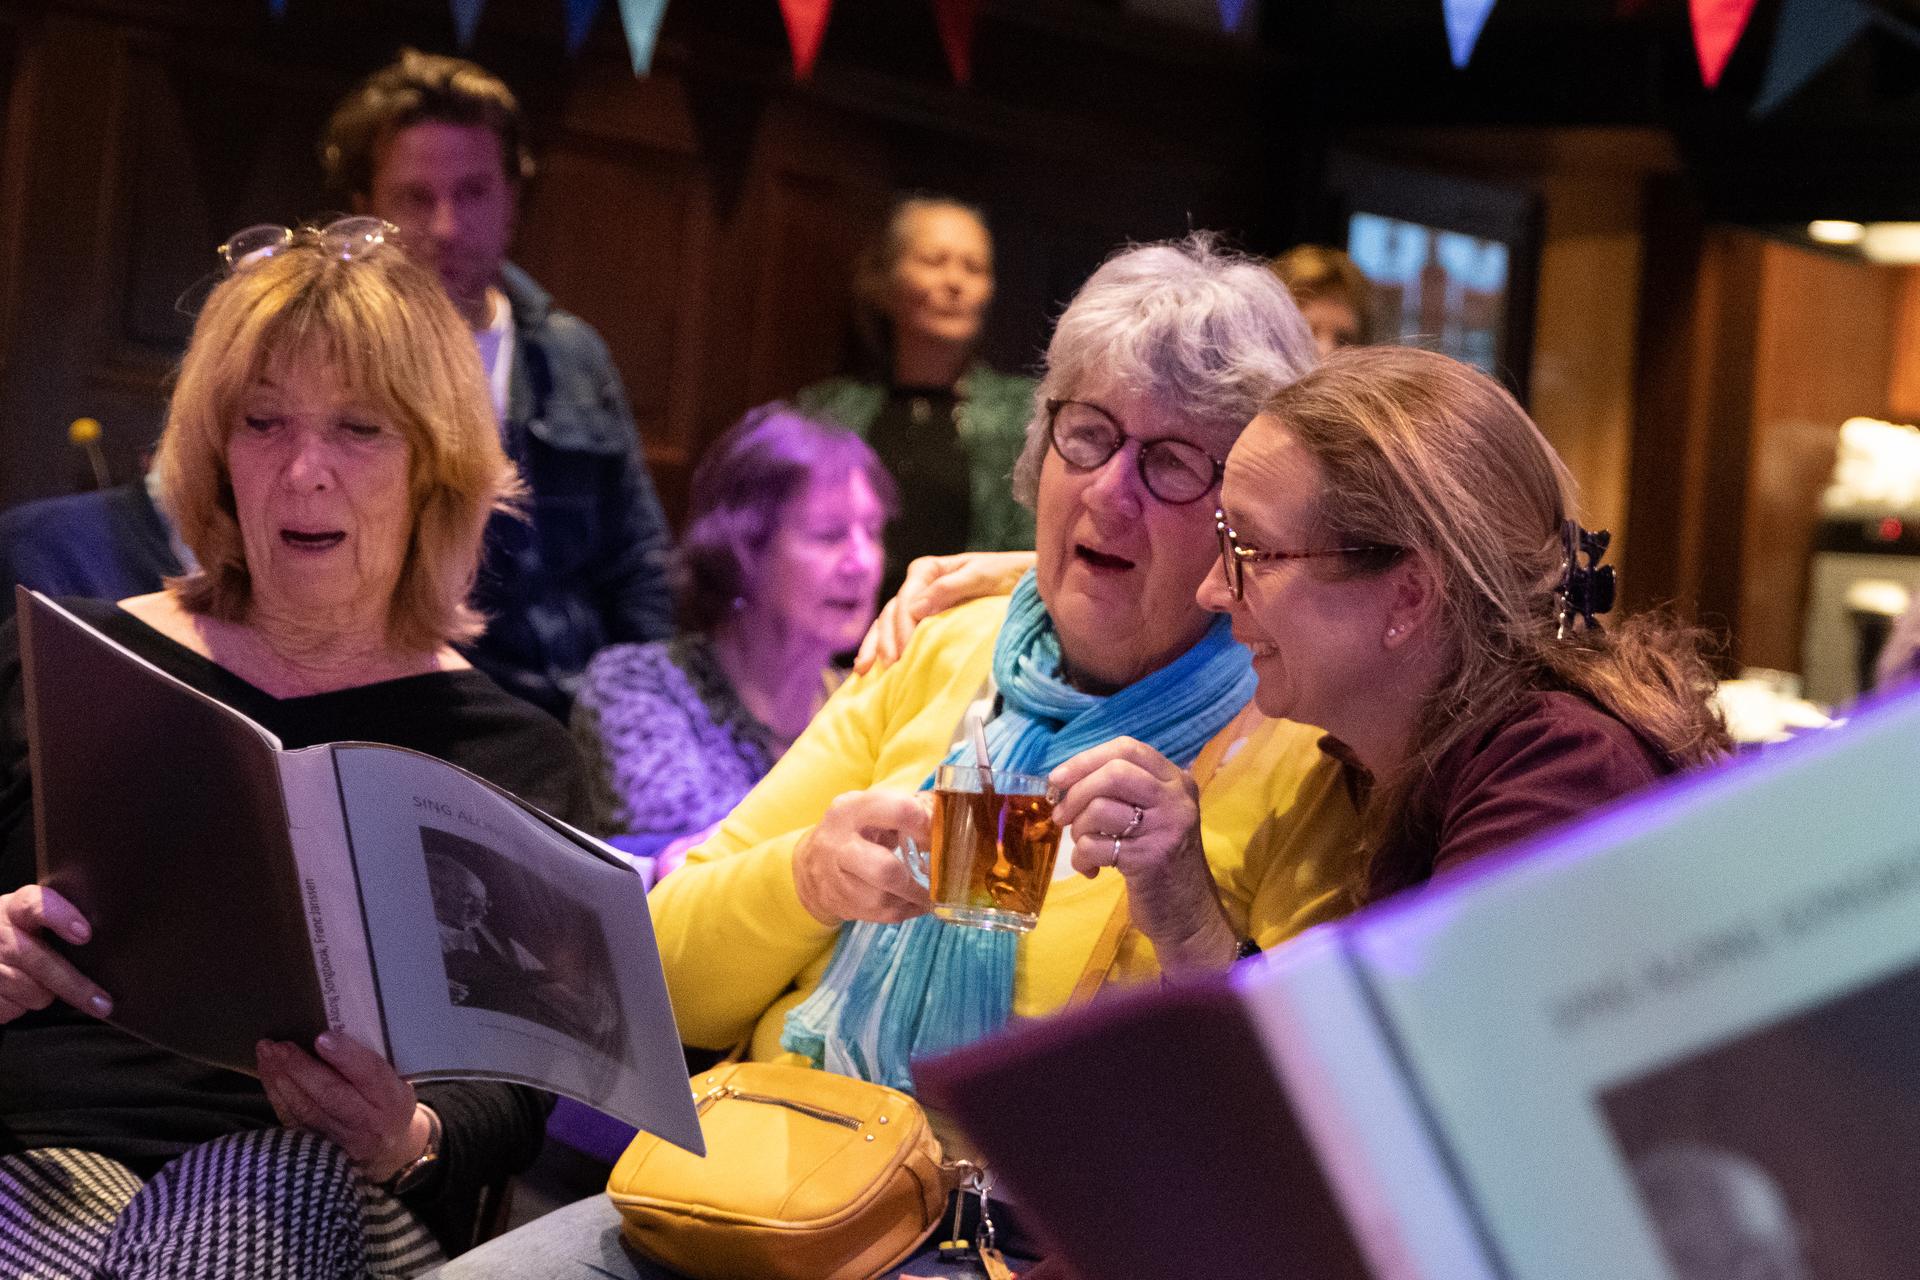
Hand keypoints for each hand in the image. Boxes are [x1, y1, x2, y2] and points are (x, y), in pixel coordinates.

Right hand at [0, 885, 110, 1023]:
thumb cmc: (23, 935)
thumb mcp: (36, 920)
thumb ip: (63, 921)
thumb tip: (114, 944)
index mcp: (15, 908)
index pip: (35, 904)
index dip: (60, 917)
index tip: (86, 935)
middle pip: (38, 960)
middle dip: (75, 985)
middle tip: (103, 1003)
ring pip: (29, 990)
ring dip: (46, 995)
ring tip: (46, 986)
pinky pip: (12, 1008)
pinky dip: (22, 1006)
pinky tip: (21, 994)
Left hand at [257, 1032, 425, 1183]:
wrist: (391, 1149)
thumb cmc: (389, 1102)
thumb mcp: (396, 1081)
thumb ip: (370, 1063)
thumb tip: (335, 1029)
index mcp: (393, 1100)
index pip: (371, 1075)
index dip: (346, 1056)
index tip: (322, 1038)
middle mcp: (369, 1124)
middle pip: (331, 1095)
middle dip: (301, 1068)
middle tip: (280, 1046)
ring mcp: (342, 1141)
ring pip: (306, 1109)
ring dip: (282, 1079)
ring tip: (267, 1053)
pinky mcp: (319, 1149)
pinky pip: (292, 1120)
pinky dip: (278, 1096)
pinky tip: (269, 1074)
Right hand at [791, 789, 934, 925]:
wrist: (812, 861)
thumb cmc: (859, 829)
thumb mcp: (877, 808)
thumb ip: (913, 808)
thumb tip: (948, 821)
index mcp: (853, 809)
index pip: (897, 811)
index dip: (924, 826)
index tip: (934, 838)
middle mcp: (839, 843)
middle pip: (883, 869)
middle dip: (914, 880)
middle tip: (933, 878)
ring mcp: (835, 878)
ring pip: (881, 899)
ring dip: (910, 897)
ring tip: (924, 890)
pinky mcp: (840, 904)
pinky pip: (881, 915)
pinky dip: (904, 910)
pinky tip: (911, 900)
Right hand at [853, 551, 1036, 674]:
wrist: (1025, 581)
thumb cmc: (1009, 575)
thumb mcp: (984, 575)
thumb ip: (951, 587)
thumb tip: (915, 607)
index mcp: (927, 570)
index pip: (906, 600)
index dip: (903, 626)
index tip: (907, 650)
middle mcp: (917, 586)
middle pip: (891, 614)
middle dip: (886, 641)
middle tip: (890, 667)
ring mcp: (917, 605)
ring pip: (886, 625)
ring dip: (875, 647)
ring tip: (865, 671)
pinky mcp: (922, 622)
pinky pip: (895, 635)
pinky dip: (880, 649)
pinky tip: (869, 669)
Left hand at [1048, 739, 1236, 973]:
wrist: (1188, 913)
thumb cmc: (1161, 860)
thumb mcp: (1152, 816)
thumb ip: (1122, 793)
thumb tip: (1065, 779)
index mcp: (1176, 781)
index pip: (1127, 749)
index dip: (1086, 759)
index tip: (1058, 778)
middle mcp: (1176, 799)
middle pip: (1114, 772)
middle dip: (1077, 792)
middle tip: (1062, 816)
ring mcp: (1166, 828)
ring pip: (1100, 808)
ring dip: (1078, 830)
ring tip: (1084, 847)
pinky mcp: (1150, 859)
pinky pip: (1095, 845)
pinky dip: (1081, 858)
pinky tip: (1091, 869)